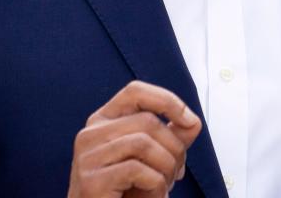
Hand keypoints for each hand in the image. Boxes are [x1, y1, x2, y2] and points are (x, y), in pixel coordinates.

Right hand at [67, 80, 202, 196]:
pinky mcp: (91, 181)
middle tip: (177, 172)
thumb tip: (192, 123)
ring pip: (144, 143)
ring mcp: (87, 157)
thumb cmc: (122, 192)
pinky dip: (156, 184)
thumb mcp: (150, 160)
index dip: (166, 100)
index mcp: (102, 121)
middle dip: (174, 147)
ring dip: (166, 167)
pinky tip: (152, 195)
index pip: (135, 92)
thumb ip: (170, 138)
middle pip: (147, 121)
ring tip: (165, 186)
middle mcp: (90, 134)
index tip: (190, 120)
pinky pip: (137, 170)